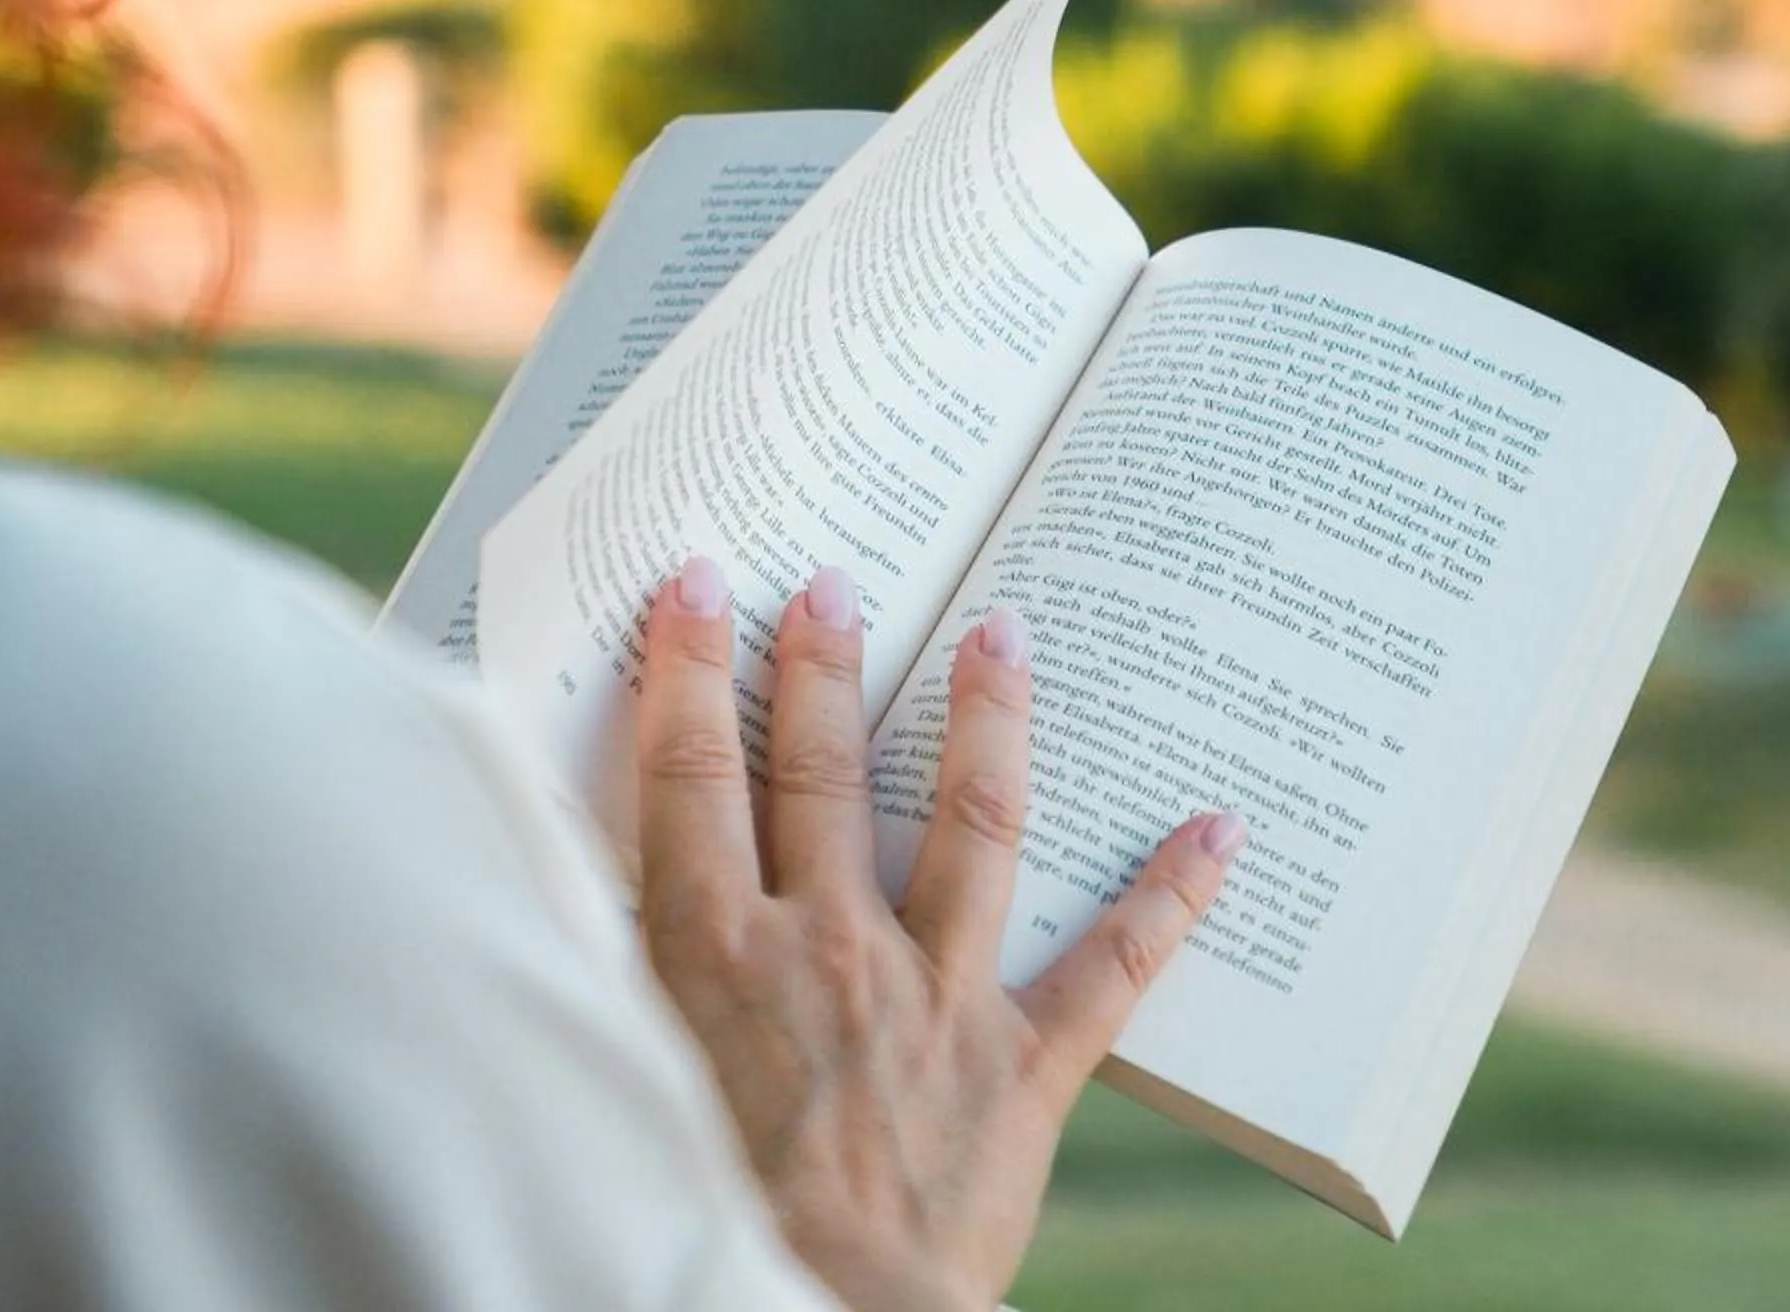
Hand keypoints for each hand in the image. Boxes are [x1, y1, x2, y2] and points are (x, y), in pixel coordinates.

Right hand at [632, 556, 1243, 1311]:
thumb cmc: (697, 1208)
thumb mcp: (621, 1074)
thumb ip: (609, 959)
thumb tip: (568, 860)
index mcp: (714, 953)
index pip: (690, 778)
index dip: (686, 671)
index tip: (695, 586)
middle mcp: (827, 951)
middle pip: (822, 776)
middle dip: (821, 668)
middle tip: (836, 581)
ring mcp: (934, 1002)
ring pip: (970, 826)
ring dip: (987, 721)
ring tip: (1002, 633)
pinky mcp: (1021, 1070)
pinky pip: (1111, 969)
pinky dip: (1170, 897)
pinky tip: (1221, 829)